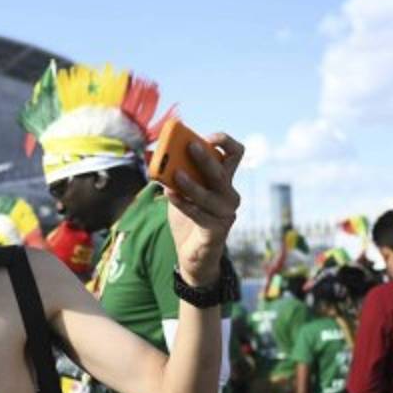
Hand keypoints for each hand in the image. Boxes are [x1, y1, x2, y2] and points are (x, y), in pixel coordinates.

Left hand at [165, 133, 243, 285]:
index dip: (224, 142)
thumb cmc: (189, 217)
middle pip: (221, 172)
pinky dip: (183, 203)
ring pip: (209, 194)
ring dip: (191, 183)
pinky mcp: (217, 230)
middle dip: (205, 158)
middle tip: (189, 146)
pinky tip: (169, 193)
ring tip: (174, 174)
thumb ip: (175, 174)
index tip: (207, 138)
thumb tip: (157, 154)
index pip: (235, 153)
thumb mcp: (181, 191)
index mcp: (224, 180)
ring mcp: (225, 213)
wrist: (193, 254)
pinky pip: (198, 214)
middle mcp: (230, 195)